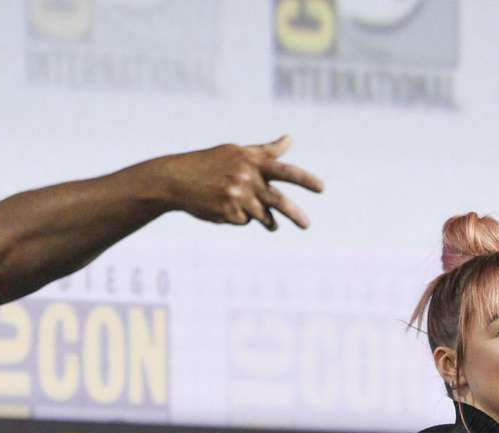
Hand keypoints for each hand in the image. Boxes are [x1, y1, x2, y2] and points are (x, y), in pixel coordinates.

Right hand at [165, 135, 323, 229]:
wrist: (176, 179)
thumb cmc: (209, 163)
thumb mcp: (236, 152)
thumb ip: (265, 151)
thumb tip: (290, 139)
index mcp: (252, 161)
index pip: (285, 170)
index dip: (305, 180)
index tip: (322, 189)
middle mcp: (247, 179)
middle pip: (279, 200)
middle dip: (296, 214)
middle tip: (307, 225)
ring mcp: (237, 198)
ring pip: (264, 216)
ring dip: (269, 222)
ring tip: (272, 226)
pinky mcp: (228, 214)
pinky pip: (245, 221)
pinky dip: (241, 218)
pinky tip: (227, 210)